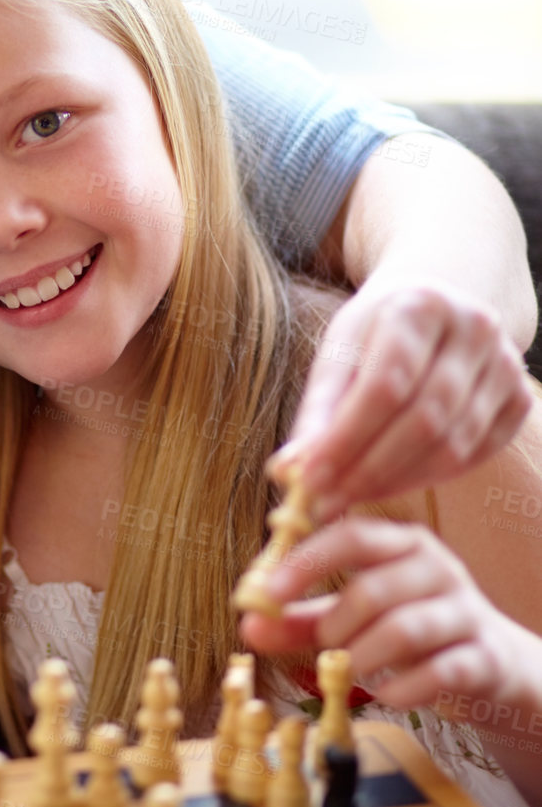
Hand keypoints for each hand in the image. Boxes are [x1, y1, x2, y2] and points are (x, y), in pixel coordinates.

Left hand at [240, 516, 536, 718]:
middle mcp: (439, 569)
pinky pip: (436, 673)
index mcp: (402, 544)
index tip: (266, 593)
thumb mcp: (353, 618)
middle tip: (326, 648)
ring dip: (363, 658)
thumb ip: (301, 620)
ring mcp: (466, 612)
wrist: (491, 665)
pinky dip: (400, 690)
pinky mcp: (484, 657)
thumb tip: (248, 625)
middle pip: (373, 589)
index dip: (305, 563)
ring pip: (404, 630)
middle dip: (335, 626)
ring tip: (352, 670)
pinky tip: (387, 695)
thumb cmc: (411, 629)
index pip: (351, 537)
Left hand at [270, 278, 531, 519]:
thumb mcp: (338, 353)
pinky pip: (475, 455)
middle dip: (369, 470)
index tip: (309, 480)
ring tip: (350, 497)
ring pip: (452, 444)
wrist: (436, 309)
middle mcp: (474, 328)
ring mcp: (506, 364)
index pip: (384, 385)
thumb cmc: (375, 333)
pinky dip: (429, 478)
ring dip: (396, 481)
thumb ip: (317, 410)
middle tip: (326, 502)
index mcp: (420, 305)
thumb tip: (288, 471)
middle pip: (423, 419)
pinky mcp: (520, 398)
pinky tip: (390, 484)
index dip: (346, 439)